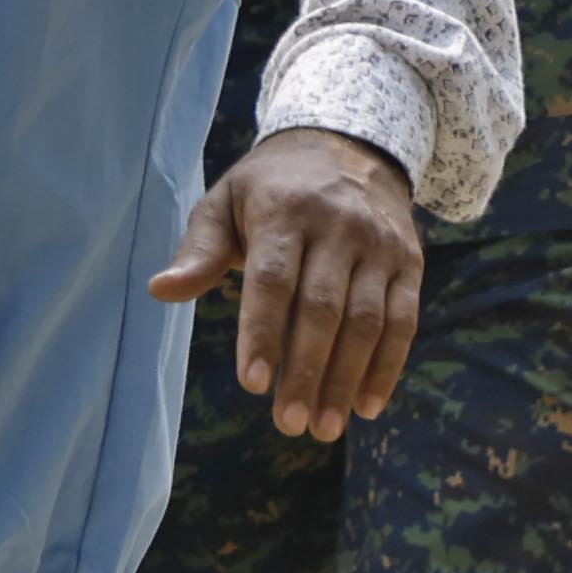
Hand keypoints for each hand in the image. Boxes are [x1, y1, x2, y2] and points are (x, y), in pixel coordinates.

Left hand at [152, 126, 426, 440]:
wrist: (347, 146)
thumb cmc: (268, 189)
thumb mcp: (223, 203)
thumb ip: (198, 251)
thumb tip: (160, 291)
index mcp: (283, 213)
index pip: (272, 281)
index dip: (263, 333)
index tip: (252, 385)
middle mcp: (338, 228)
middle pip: (322, 309)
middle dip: (305, 371)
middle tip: (288, 423)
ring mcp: (379, 246)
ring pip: (367, 322)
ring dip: (345, 379)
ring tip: (323, 426)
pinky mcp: (410, 262)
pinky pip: (404, 321)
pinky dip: (387, 367)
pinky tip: (366, 405)